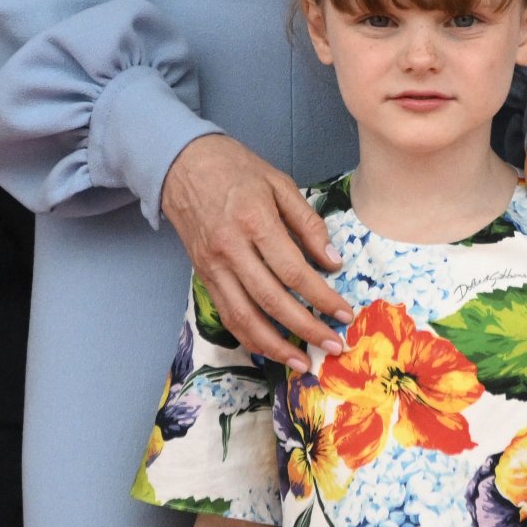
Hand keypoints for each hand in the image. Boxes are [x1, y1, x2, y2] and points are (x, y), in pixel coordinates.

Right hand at [160, 134, 352, 369]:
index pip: (294, 271)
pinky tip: (270, 348)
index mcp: (255, 220)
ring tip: (302, 361)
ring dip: (276, 345)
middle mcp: (232, 248)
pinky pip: (227, 315)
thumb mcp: (279, 183)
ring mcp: (213, 266)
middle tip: (333, 345)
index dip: (322, 297)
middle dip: (306, 328)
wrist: (182, 164)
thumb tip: (332, 261)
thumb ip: (308, 223)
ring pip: (245, 317)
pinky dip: (249, 337)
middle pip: (272, 300)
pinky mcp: (203, 275)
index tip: (344, 314)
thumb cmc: (236, 169)